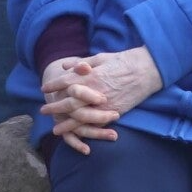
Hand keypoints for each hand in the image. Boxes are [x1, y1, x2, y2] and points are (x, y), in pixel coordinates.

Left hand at [38, 46, 162, 151]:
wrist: (148, 70)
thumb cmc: (123, 61)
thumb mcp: (100, 58)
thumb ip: (81, 63)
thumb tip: (64, 67)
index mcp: (90, 76)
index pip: (65, 82)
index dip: (53, 85)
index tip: (44, 89)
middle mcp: (95, 91)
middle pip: (69, 102)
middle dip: (55, 107)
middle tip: (44, 110)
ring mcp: (105, 104)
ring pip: (82, 118)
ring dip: (67, 124)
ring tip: (55, 129)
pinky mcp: (116, 112)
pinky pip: (98, 124)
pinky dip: (86, 131)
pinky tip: (77, 134)